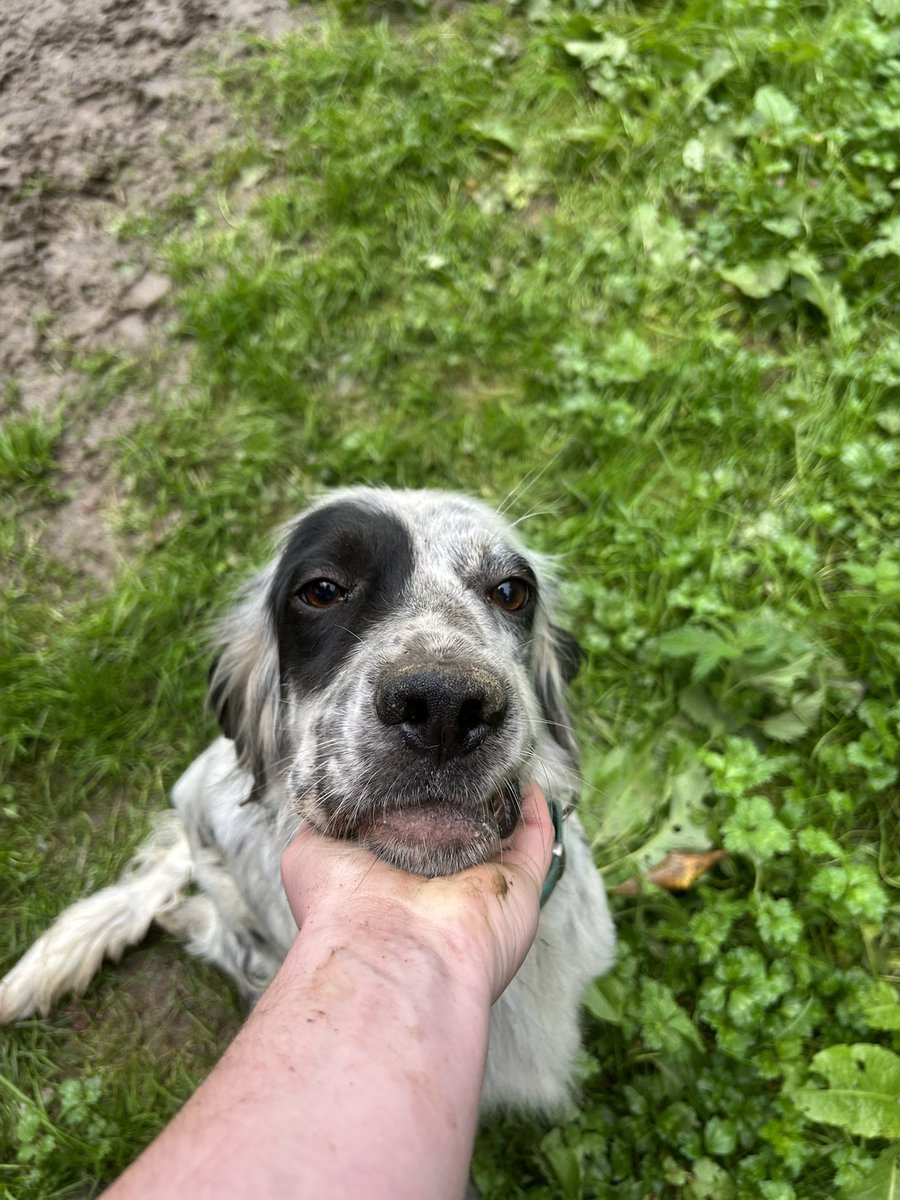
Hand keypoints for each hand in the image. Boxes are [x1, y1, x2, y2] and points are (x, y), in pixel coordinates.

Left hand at [280, 783, 554, 1003]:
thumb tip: (324, 801)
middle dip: (457, 795)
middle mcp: (437, 882)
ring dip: (498, 797)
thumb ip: (320, 822)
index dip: (411, 800)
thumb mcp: (310, 854)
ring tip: (492, 759)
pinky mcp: (518, 883)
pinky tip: (527, 781)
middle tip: (455, 757)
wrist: (391, 951)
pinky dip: (536, 810)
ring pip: (499, 831)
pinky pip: (534, 839)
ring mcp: (479, 883)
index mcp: (393, 877)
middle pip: (456, 829)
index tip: (410, 763)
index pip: (409, 832)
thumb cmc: (343, 909)